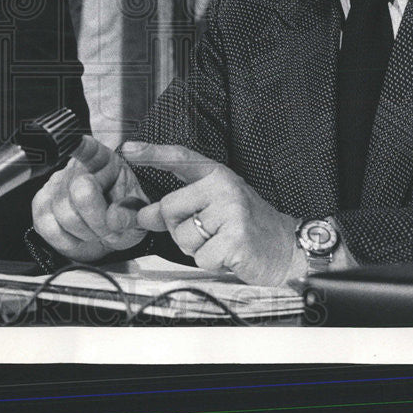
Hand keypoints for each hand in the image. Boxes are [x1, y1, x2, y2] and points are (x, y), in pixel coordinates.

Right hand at [31, 135, 148, 261]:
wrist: (109, 235)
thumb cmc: (123, 216)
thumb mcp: (138, 213)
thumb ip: (130, 213)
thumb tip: (113, 218)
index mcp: (104, 160)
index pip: (89, 149)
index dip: (81, 146)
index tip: (77, 142)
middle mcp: (76, 168)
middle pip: (81, 193)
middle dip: (99, 220)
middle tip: (110, 229)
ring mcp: (55, 185)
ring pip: (65, 213)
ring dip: (85, 232)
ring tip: (96, 232)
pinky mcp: (40, 205)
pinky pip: (49, 227)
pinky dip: (67, 240)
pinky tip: (78, 236)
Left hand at [121, 141, 305, 285]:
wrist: (286, 247)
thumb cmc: (246, 226)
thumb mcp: (212, 208)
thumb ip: (178, 207)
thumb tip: (143, 213)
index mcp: (217, 175)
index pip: (180, 158)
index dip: (152, 153)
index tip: (126, 149)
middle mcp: (224, 187)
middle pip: (169, 208)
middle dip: (178, 228)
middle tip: (206, 232)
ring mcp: (231, 211)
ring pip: (182, 236)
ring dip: (195, 248)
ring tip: (219, 241)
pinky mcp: (236, 238)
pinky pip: (200, 257)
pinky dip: (210, 262)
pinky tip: (229, 254)